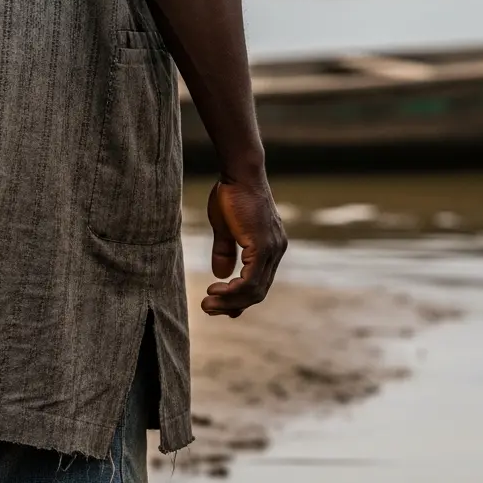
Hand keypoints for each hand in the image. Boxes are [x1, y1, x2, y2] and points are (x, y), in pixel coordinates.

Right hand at [202, 177, 286, 317]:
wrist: (238, 173)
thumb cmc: (231, 195)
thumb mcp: (225, 228)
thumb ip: (225, 251)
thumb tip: (221, 274)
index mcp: (270, 248)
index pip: (259, 283)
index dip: (240, 299)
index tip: (221, 307)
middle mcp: (276, 251)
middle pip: (258, 292)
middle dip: (232, 305)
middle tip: (208, 308)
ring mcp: (272, 250)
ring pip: (254, 290)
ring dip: (229, 301)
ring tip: (207, 304)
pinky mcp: (263, 246)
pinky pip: (251, 280)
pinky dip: (233, 291)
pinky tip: (215, 289)